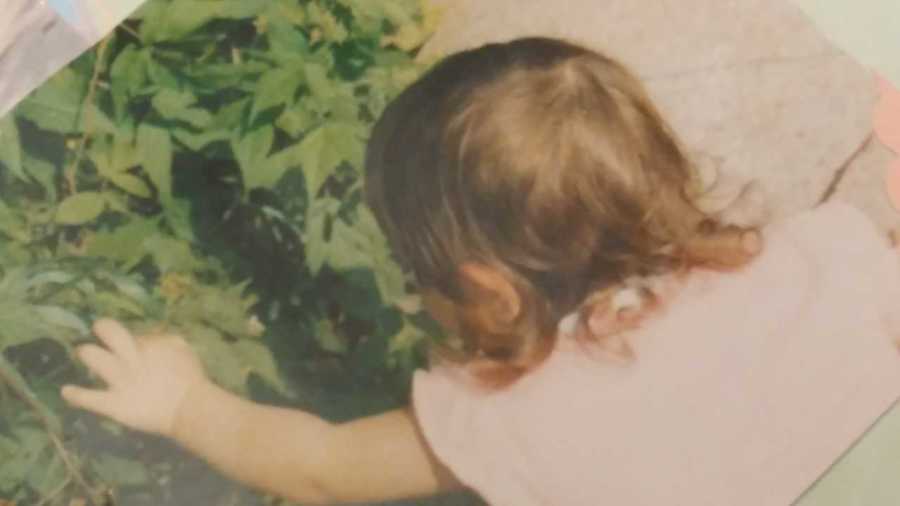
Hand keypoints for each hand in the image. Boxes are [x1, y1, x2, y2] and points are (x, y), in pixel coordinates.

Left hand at [61, 319, 208, 436]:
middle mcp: (131, 357)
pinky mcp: (114, 403)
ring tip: (84, 354)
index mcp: (148, 345)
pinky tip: (66, 391)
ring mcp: (120, 381)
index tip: (125, 341)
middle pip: (110, 332)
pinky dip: (76, 395)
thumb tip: (143, 340)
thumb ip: (161, 341)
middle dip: (102, 328)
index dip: (125, 335)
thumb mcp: (181, 348)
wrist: (189, 408)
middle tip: (99, 332)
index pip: (130, 332)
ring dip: (87, 354)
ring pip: (93, 358)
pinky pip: (89, 398)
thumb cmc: (190, 378)